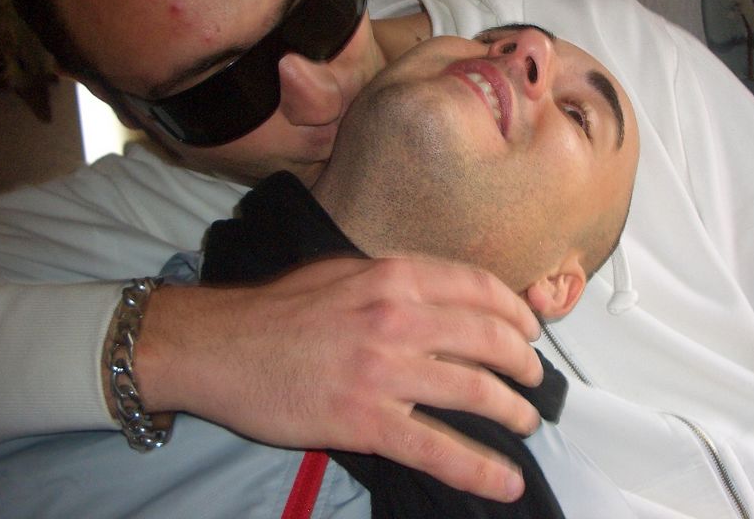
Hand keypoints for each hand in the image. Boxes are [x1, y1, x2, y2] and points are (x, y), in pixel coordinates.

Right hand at [132, 255, 543, 501]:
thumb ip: (400, 281)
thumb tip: (450, 300)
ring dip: (513, 411)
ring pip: (475, 393)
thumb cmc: (280, 309)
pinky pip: (437, 449)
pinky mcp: (365, 421)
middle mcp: (397, 317)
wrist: (220, 346)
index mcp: (394, 276)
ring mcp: (383, 371)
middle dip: (524, 364)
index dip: (516, 312)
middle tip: (534, 380)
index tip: (530, 331)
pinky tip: (505, 481)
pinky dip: (479, 469)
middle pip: (489, 340)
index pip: (479, 288)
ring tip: (526, 422)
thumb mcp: (346, 272)